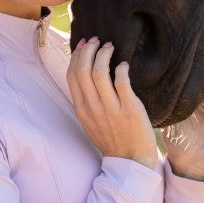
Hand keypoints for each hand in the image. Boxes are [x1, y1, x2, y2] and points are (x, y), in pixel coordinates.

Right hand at [67, 37, 157, 169]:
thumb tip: (85, 71)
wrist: (131, 162)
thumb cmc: (111, 138)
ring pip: (99, 72)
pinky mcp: (129, 109)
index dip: (76, 55)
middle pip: (83, 70)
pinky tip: (124, 65)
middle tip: (97, 40)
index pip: (72, 75)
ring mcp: (110, 109)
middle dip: (88, 49)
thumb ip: (86, 99)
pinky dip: (121, 68)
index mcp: (81, 109)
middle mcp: (93, 108)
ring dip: (104, 54)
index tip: (83, 44)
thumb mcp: (90, 120)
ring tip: (110, 47)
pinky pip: (121, 81)